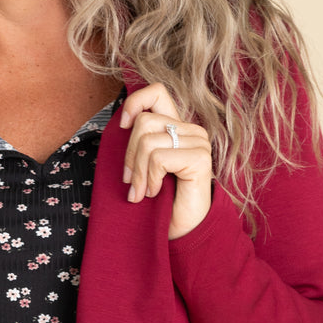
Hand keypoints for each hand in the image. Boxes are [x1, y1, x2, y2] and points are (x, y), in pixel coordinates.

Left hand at [120, 84, 213, 238]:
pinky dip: (150, 179)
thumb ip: (138, 142)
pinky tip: (155, 192)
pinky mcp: (201, 159)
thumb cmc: (161, 200)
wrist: (182, 230)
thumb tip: (121, 123)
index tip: (122, 126)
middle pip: (144, 121)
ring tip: (142, 192)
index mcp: (176, 127)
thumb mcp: (144, 166)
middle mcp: (190, 130)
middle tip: (131, 182)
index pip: (156, 92)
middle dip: (129, 155)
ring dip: (138, 173)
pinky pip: (159, 158)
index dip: (134, 102)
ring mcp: (199, 143)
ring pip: (148, 142)